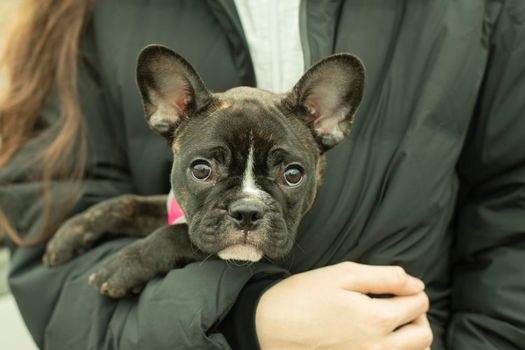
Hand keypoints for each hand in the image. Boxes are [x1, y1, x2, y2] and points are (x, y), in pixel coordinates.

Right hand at [256, 262, 431, 349]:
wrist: (268, 326)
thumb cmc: (302, 296)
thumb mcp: (342, 275)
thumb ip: (385, 277)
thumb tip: (416, 284)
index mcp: (376, 320)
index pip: (419, 304)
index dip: (412, 290)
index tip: (397, 287)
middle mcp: (377, 348)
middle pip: (423, 335)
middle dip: (417, 315)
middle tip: (398, 304)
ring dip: (410, 336)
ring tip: (389, 322)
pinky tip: (376, 338)